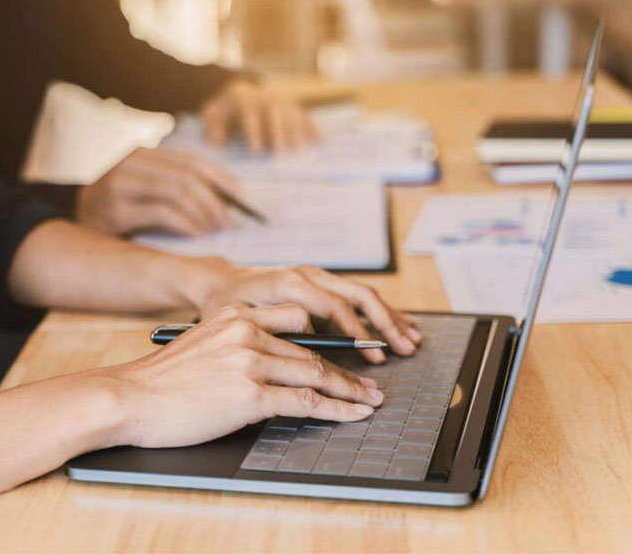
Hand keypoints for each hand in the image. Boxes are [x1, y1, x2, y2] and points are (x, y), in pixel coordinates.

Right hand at [75, 147, 239, 236]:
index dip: (218, 176)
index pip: (189, 160)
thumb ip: (172, 187)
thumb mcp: (142, 192)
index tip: (240, 193)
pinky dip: (184, 223)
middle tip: (231, 220)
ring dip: (203, 212)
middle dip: (214, 199)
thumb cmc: (116, 216)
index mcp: (140, 155)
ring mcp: (118, 185)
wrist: (72, 234)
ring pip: (176, 191)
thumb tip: (222, 199)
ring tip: (216, 228)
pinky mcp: (114, 211)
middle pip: (186, 176)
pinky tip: (196, 233)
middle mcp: (128, 164)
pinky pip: (161, 213)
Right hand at [104, 305, 382, 447]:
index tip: (346, 352)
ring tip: (369, 401)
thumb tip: (271, 365)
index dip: (327, 341)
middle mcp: (247, 330)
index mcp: (237, 314)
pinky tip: (353, 414)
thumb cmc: (161, 379)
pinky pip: (305, 401)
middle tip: (369, 383)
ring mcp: (250, 361)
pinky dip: (336, 409)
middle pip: (311, 352)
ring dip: (348, 390)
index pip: (296, 324)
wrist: (129, 397)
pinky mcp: (250, 393)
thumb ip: (239, 345)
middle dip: (345, 371)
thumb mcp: (203, 345)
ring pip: (315, 374)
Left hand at [194, 261, 421, 363]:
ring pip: (362, 293)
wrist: (219, 282)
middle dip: (386, 322)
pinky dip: (379, 310)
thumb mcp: (243, 322)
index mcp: (289, 283)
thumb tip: (311, 356)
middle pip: (359, 295)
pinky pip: (355, 293)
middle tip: (406, 348)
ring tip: (412, 338)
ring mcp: (315, 274)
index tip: (375, 357)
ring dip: (390, 316)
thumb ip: (277, 334)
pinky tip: (398, 322)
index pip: (334, 307)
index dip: (358, 334)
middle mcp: (306, 274)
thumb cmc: (226, 305)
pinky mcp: (319, 280)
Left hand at [201, 79, 315, 152]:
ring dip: (296, 131)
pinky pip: (304, 117)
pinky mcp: (293, 108)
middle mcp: (265, 96)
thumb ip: (211, 127)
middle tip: (279, 153)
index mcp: (243, 97)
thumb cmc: (223, 113)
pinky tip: (320, 142)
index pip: (249, 114)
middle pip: (274, 113)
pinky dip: (312, 129)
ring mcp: (281, 101)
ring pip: (291, 114)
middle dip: (277, 132)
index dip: (253, 132)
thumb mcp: (211, 116)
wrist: (239, 95)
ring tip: (299, 151)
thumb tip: (217, 142)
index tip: (256, 151)